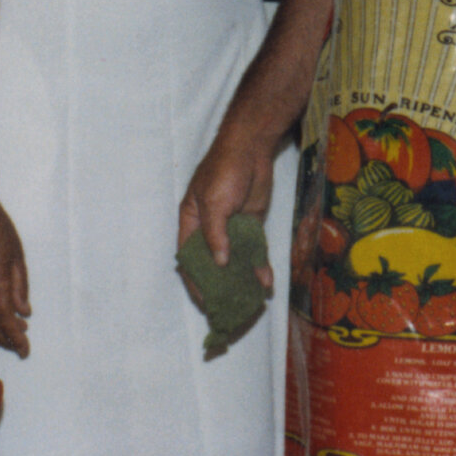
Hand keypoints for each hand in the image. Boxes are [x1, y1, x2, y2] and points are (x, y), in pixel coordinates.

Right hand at [177, 120, 276, 296]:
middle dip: (220, 285)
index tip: (205, 301)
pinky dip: (258, 265)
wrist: (252, 148)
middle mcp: (210, 230)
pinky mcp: (251, 225)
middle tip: (229, 307)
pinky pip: (253, 250)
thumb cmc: (224, 171)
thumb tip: (219, 264)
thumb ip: (215, 234)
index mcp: (191, 223)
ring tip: (251, 301)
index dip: (195, 281)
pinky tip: (266, 281)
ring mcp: (231, 228)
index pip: (189, 259)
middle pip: (212, 264)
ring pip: (235, 260)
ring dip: (242, 279)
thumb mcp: (214, 203)